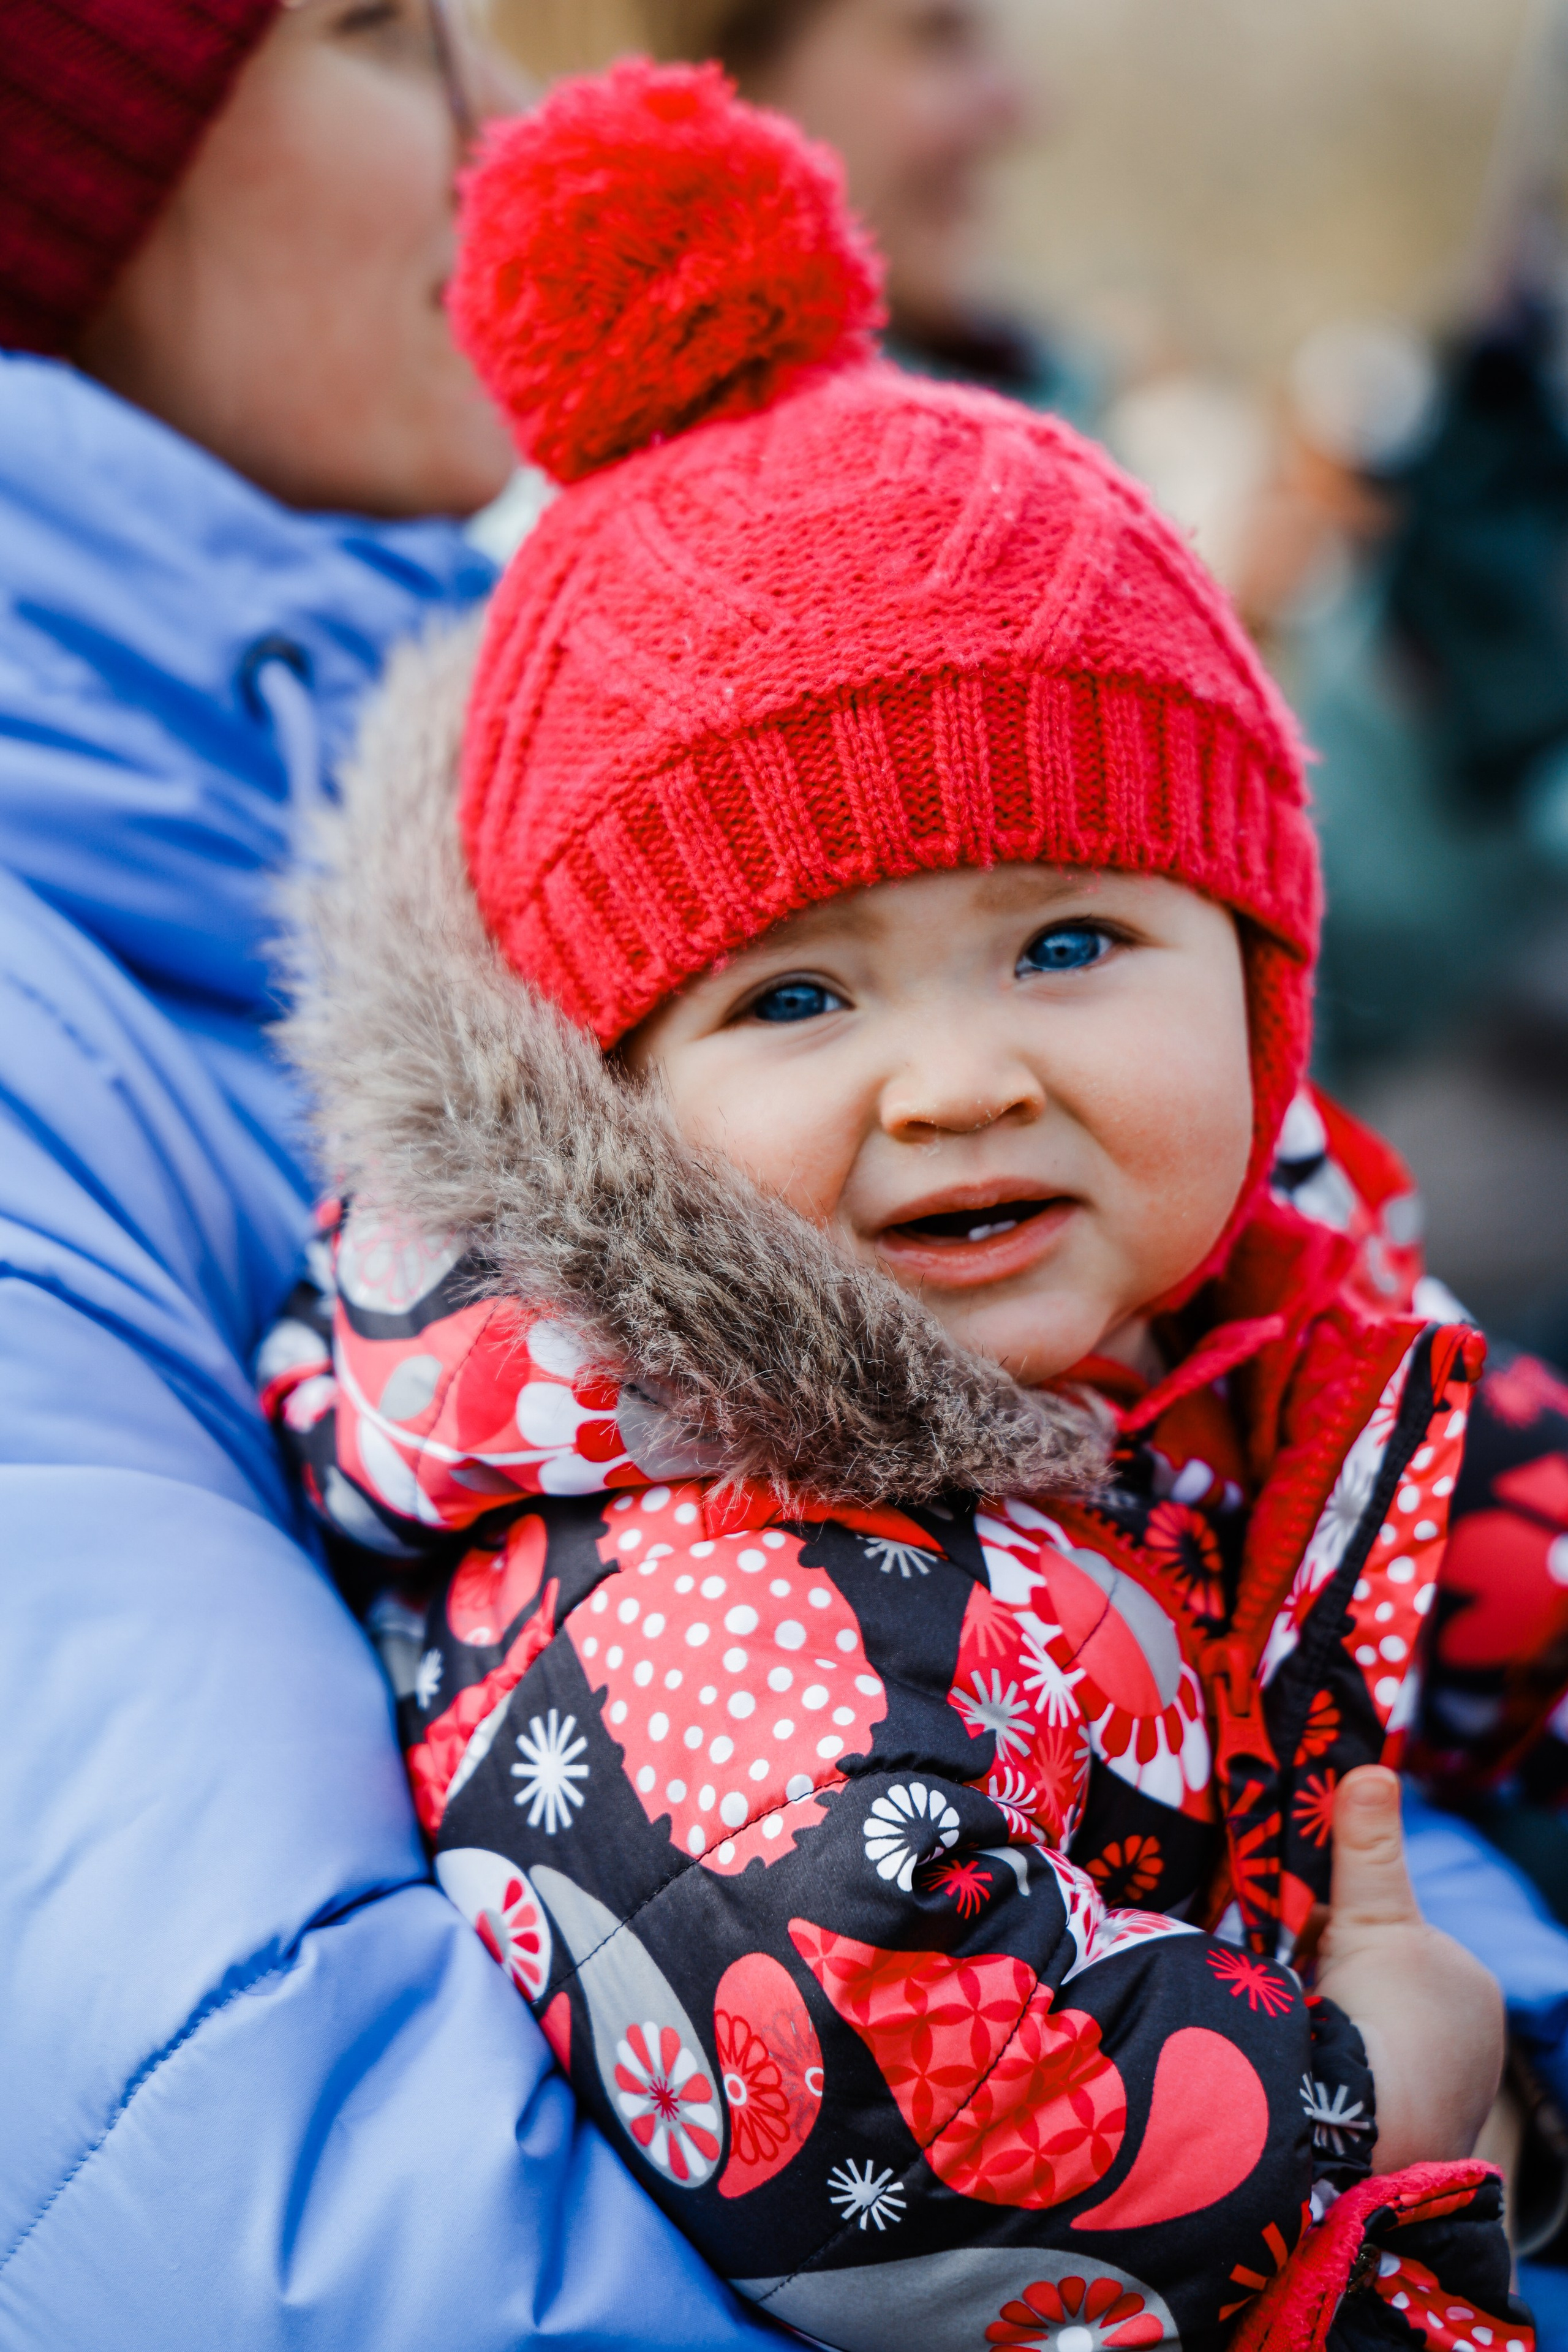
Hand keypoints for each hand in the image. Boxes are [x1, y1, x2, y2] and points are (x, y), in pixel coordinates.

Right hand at [1315, 1766, 1503, 2173]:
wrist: (1378, 2137)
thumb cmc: (1384, 2016)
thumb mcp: (1370, 1916)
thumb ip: (1365, 1846)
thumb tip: (1369, 1767)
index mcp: (1472, 1982)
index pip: (1391, 1934)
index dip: (1334, 1929)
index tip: (1296, 1938)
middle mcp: (1473, 2038)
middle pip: (1379, 1984)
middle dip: (1336, 1980)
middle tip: (1293, 1986)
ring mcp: (1449, 2092)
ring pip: (1371, 2033)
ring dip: (1334, 2026)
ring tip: (1298, 2030)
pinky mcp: (1418, 2134)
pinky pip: (1369, 2082)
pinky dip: (1340, 2070)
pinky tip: (1313, 2069)